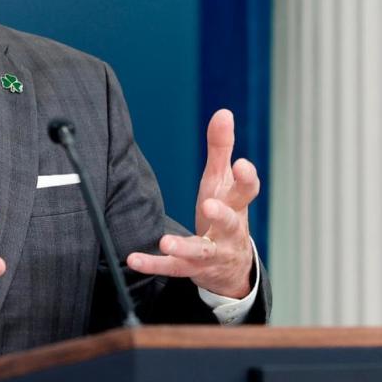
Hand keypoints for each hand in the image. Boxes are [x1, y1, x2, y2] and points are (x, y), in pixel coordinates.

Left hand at [126, 109, 257, 297]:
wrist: (232, 267)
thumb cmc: (225, 212)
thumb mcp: (222, 181)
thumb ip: (221, 148)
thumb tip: (223, 112)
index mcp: (236, 204)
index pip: (247, 191)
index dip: (246, 178)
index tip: (241, 164)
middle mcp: (229, 230)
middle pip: (230, 221)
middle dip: (221, 214)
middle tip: (209, 205)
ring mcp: (212, 252)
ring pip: (201, 251)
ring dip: (184, 247)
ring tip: (166, 241)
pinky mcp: (193, 269)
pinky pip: (173, 268)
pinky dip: (154, 264)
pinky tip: (134, 259)